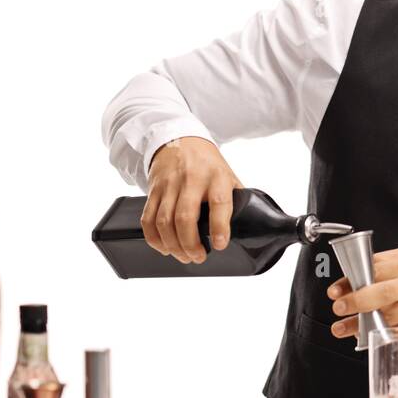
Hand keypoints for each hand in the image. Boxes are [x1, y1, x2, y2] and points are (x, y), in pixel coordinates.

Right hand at [141, 136, 243, 263]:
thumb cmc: (208, 163)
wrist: (180, 139)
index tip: (219, 244)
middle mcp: (191, 180)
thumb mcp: (228, 175)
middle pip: (185, 217)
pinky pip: (148, 218)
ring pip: (164, 221)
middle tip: (198, 257)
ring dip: (173, 245)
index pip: (218, 202)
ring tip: (183, 256)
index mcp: (216, 177)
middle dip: (190, 244)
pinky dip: (154, 238)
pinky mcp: (154, 190)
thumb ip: (235, 199)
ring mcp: (170, 185)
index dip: (219, 226)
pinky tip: (164, 247)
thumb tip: (248, 226)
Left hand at [326, 247, 397, 338]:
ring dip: (359, 325)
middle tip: (338, 307)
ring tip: (343, 328)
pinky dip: (379, 334)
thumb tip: (357, 277)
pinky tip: (366, 334)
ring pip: (384, 317)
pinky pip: (396, 332)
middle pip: (379, 293)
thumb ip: (389, 265)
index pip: (374, 268)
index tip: (336, 290)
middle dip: (354, 302)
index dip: (350, 280)